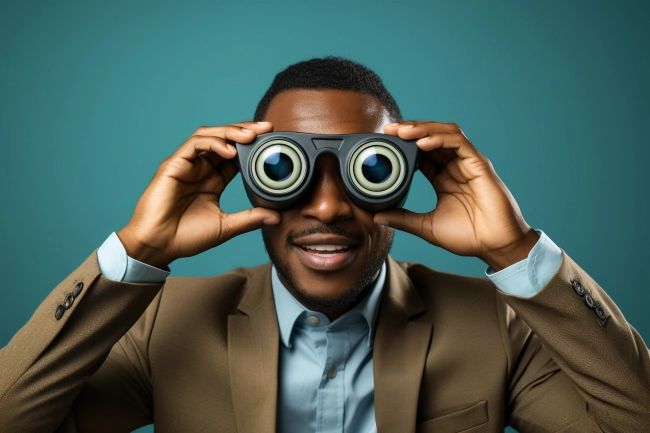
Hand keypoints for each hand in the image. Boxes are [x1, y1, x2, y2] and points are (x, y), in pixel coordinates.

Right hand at [118, 122, 279, 267]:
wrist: (158, 246)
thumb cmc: (186, 237)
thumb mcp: (226, 227)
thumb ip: (250, 219)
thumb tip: (277, 217)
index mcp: (213, 180)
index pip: (235, 155)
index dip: (253, 146)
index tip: (273, 142)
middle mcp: (200, 168)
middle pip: (224, 139)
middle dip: (246, 131)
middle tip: (268, 129)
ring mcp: (186, 165)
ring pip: (210, 136)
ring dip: (231, 132)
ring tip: (251, 135)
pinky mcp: (173, 165)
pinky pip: (194, 145)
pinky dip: (213, 143)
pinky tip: (230, 150)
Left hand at [374, 121, 538, 270]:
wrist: (495, 246)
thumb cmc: (468, 236)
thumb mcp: (426, 226)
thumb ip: (403, 219)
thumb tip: (376, 216)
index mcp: (443, 178)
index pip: (422, 152)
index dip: (404, 144)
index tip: (384, 142)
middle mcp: (455, 167)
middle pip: (431, 137)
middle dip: (410, 130)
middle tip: (389, 130)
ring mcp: (468, 164)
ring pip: (445, 134)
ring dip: (423, 129)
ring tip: (402, 131)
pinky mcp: (480, 165)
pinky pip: (459, 144)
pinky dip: (440, 139)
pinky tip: (423, 142)